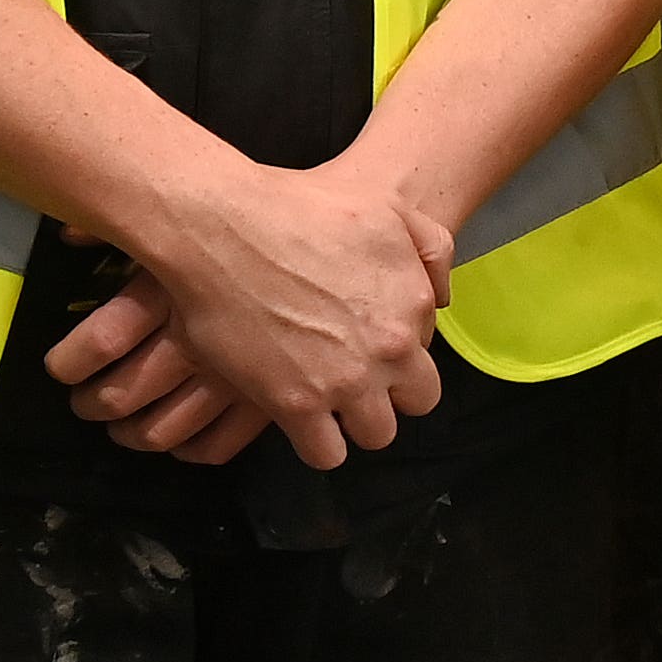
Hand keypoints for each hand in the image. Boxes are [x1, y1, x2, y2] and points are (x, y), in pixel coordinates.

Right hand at [88, 167, 454, 468]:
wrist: (222, 229)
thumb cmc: (298, 207)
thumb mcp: (385, 206)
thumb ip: (428, 250)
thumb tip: (439, 300)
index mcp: (412, 303)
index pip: (427, 351)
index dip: (398, 349)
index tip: (368, 342)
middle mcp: (390, 348)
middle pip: (416, 401)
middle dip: (390, 392)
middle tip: (356, 378)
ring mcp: (345, 381)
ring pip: (376, 434)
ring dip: (356, 421)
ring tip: (328, 402)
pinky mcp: (296, 406)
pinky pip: (327, 454)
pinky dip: (318, 444)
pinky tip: (301, 421)